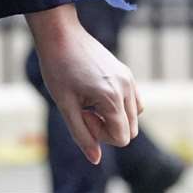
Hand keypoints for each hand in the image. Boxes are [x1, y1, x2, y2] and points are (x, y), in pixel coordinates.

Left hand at [28, 6, 143, 165]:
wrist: (59, 33)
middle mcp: (126, 88)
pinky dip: (121, 106)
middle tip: (83, 110)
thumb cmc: (57, 67)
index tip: (81, 116)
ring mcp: (129, 78)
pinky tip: (97, 95)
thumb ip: (81, 134)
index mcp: (112, 97)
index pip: (121, 138)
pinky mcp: (126, 72)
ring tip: (90, 102)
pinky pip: (133, 100)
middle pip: (130, 130)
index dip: (99, 135)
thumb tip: (95, 159)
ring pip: (134, 116)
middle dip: (107, 129)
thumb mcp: (64, 105)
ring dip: (115, 118)